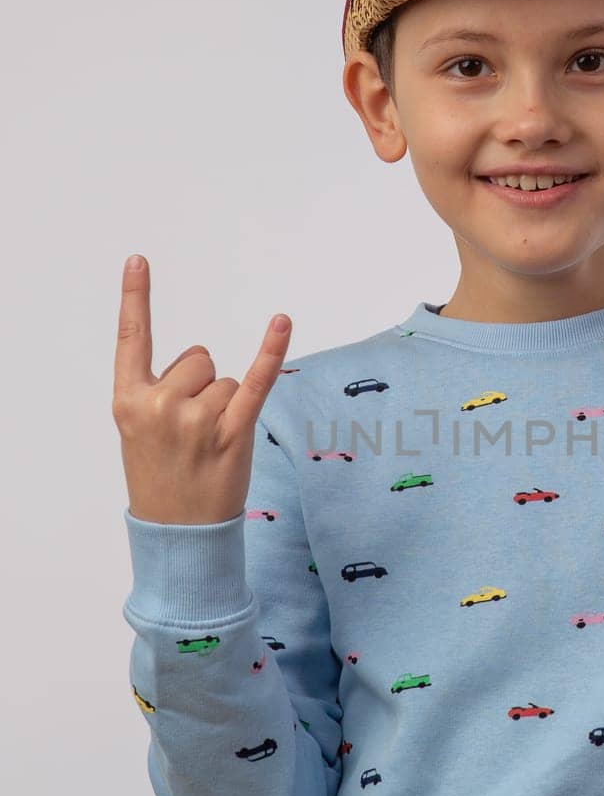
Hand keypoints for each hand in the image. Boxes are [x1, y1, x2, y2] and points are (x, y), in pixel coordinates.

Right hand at [112, 254, 291, 522]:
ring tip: (208, 446)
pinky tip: (282, 322)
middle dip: (200, 387)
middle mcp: (160, 405)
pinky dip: (272, 352)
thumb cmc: (160, 479)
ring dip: (225, 407)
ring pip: (226, 380)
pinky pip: (256, 382)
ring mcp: (196, 420)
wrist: (177, 535)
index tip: (139, 259)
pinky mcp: (234, 433)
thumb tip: (199, 363)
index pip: (131, 338)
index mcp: (128, 401)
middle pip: (198, 358)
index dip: (135, 297)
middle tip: (190, 434)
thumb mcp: (137, 433)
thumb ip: (155, 392)